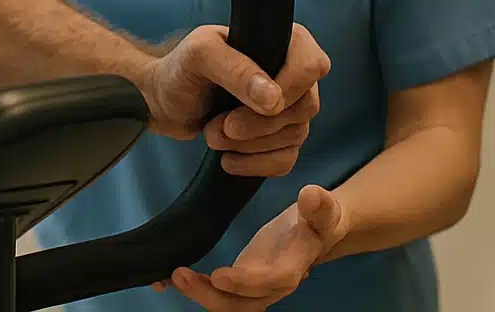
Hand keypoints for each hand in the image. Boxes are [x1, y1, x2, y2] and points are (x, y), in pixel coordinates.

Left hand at [135, 23, 329, 175]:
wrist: (163, 102)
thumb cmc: (180, 69)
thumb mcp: (199, 56)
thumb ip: (234, 69)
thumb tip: (273, 99)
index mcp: (279, 42)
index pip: (313, 64)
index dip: (291, 88)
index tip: (258, 103)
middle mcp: (289, 73)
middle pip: (304, 107)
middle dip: (260, 123)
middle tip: (222, 125)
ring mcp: (286, 107)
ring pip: (296, 136)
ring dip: (251, 144)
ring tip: (212, 135)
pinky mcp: (277, 137)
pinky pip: (286, 159)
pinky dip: (257, 164)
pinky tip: (228, 159)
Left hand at [153, 184, 347, 308]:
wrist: (316, 230)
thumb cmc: (318, 218)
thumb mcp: (323, 210)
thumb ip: (318, 206)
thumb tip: (310, 194)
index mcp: (294, 267)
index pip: (272, 281)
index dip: (246, 282)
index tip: (219, 275)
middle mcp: (273, 285)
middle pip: (244, 303)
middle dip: (211, 295)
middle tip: (180, 275)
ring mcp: (256, 287)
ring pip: (228, 304)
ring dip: (199, 294)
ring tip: (171, 276)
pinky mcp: (241, 281)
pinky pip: (219, 293)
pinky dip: (196, 288)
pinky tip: (170, 277)